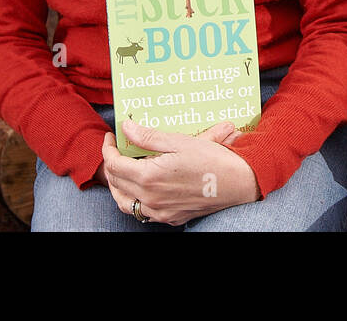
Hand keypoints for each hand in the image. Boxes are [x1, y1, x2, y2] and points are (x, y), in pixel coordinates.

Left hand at [100, 120, 258, 225]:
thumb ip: (148, 136)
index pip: (114, 165)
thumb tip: (126, 128)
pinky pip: (142, 213)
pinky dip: (134, 200)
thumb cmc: (212, 160)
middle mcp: (151, 198)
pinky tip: (141, 188)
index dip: (108, 150)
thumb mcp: (179, 141)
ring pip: (125, 203)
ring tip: (121, 171)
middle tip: (115, 151)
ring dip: (118, 186)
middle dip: (110, 165)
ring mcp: (160, 211)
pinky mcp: (170, 218)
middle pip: (116, 183)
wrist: (238, 183)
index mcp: (149, 177)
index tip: (111, 138)